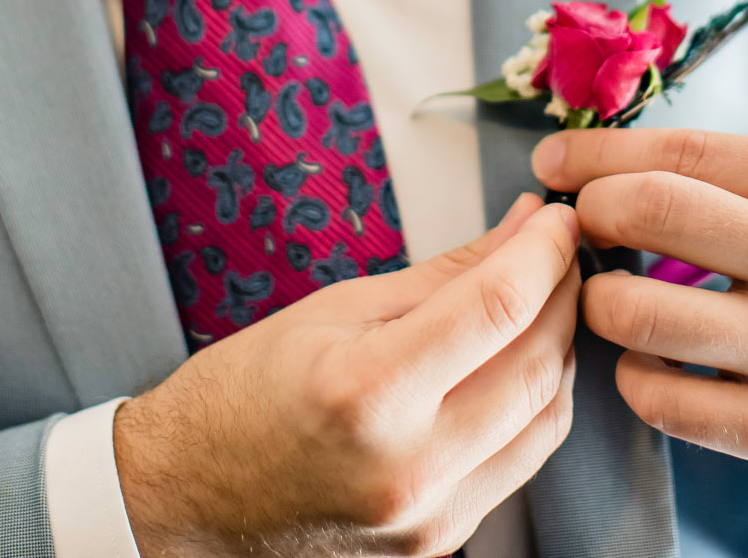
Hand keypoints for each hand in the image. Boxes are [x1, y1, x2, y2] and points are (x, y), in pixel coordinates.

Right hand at [113, 194, 582, 557]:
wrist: (184, 500)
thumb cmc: (244, 393)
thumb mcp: (336, 308)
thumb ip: (445, 273)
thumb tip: (524, 228)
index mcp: (367, 393)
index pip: (499, 309)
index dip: (545, 252)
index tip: (560, 220)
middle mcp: (408, 468)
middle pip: (539, 366)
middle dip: (563, 296)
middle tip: (558, 251)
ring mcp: (429, 518)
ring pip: (547, 421)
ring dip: (561, 351)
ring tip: (541, 303)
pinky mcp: (440, 541)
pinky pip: (519, 462)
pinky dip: (533, 405)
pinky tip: (515, 365)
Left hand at [533, 128, 747, 509]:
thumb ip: (720, 173)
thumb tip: (576, 160)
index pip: (682, 154)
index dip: (596, 155)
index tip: (552, 162)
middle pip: (651, 212)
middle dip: (589, 214)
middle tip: (579, 227)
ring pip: (636, 313)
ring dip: (597, 301)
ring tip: (610, 296)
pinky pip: (655, 397)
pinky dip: (630, 374)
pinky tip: (651, 360)